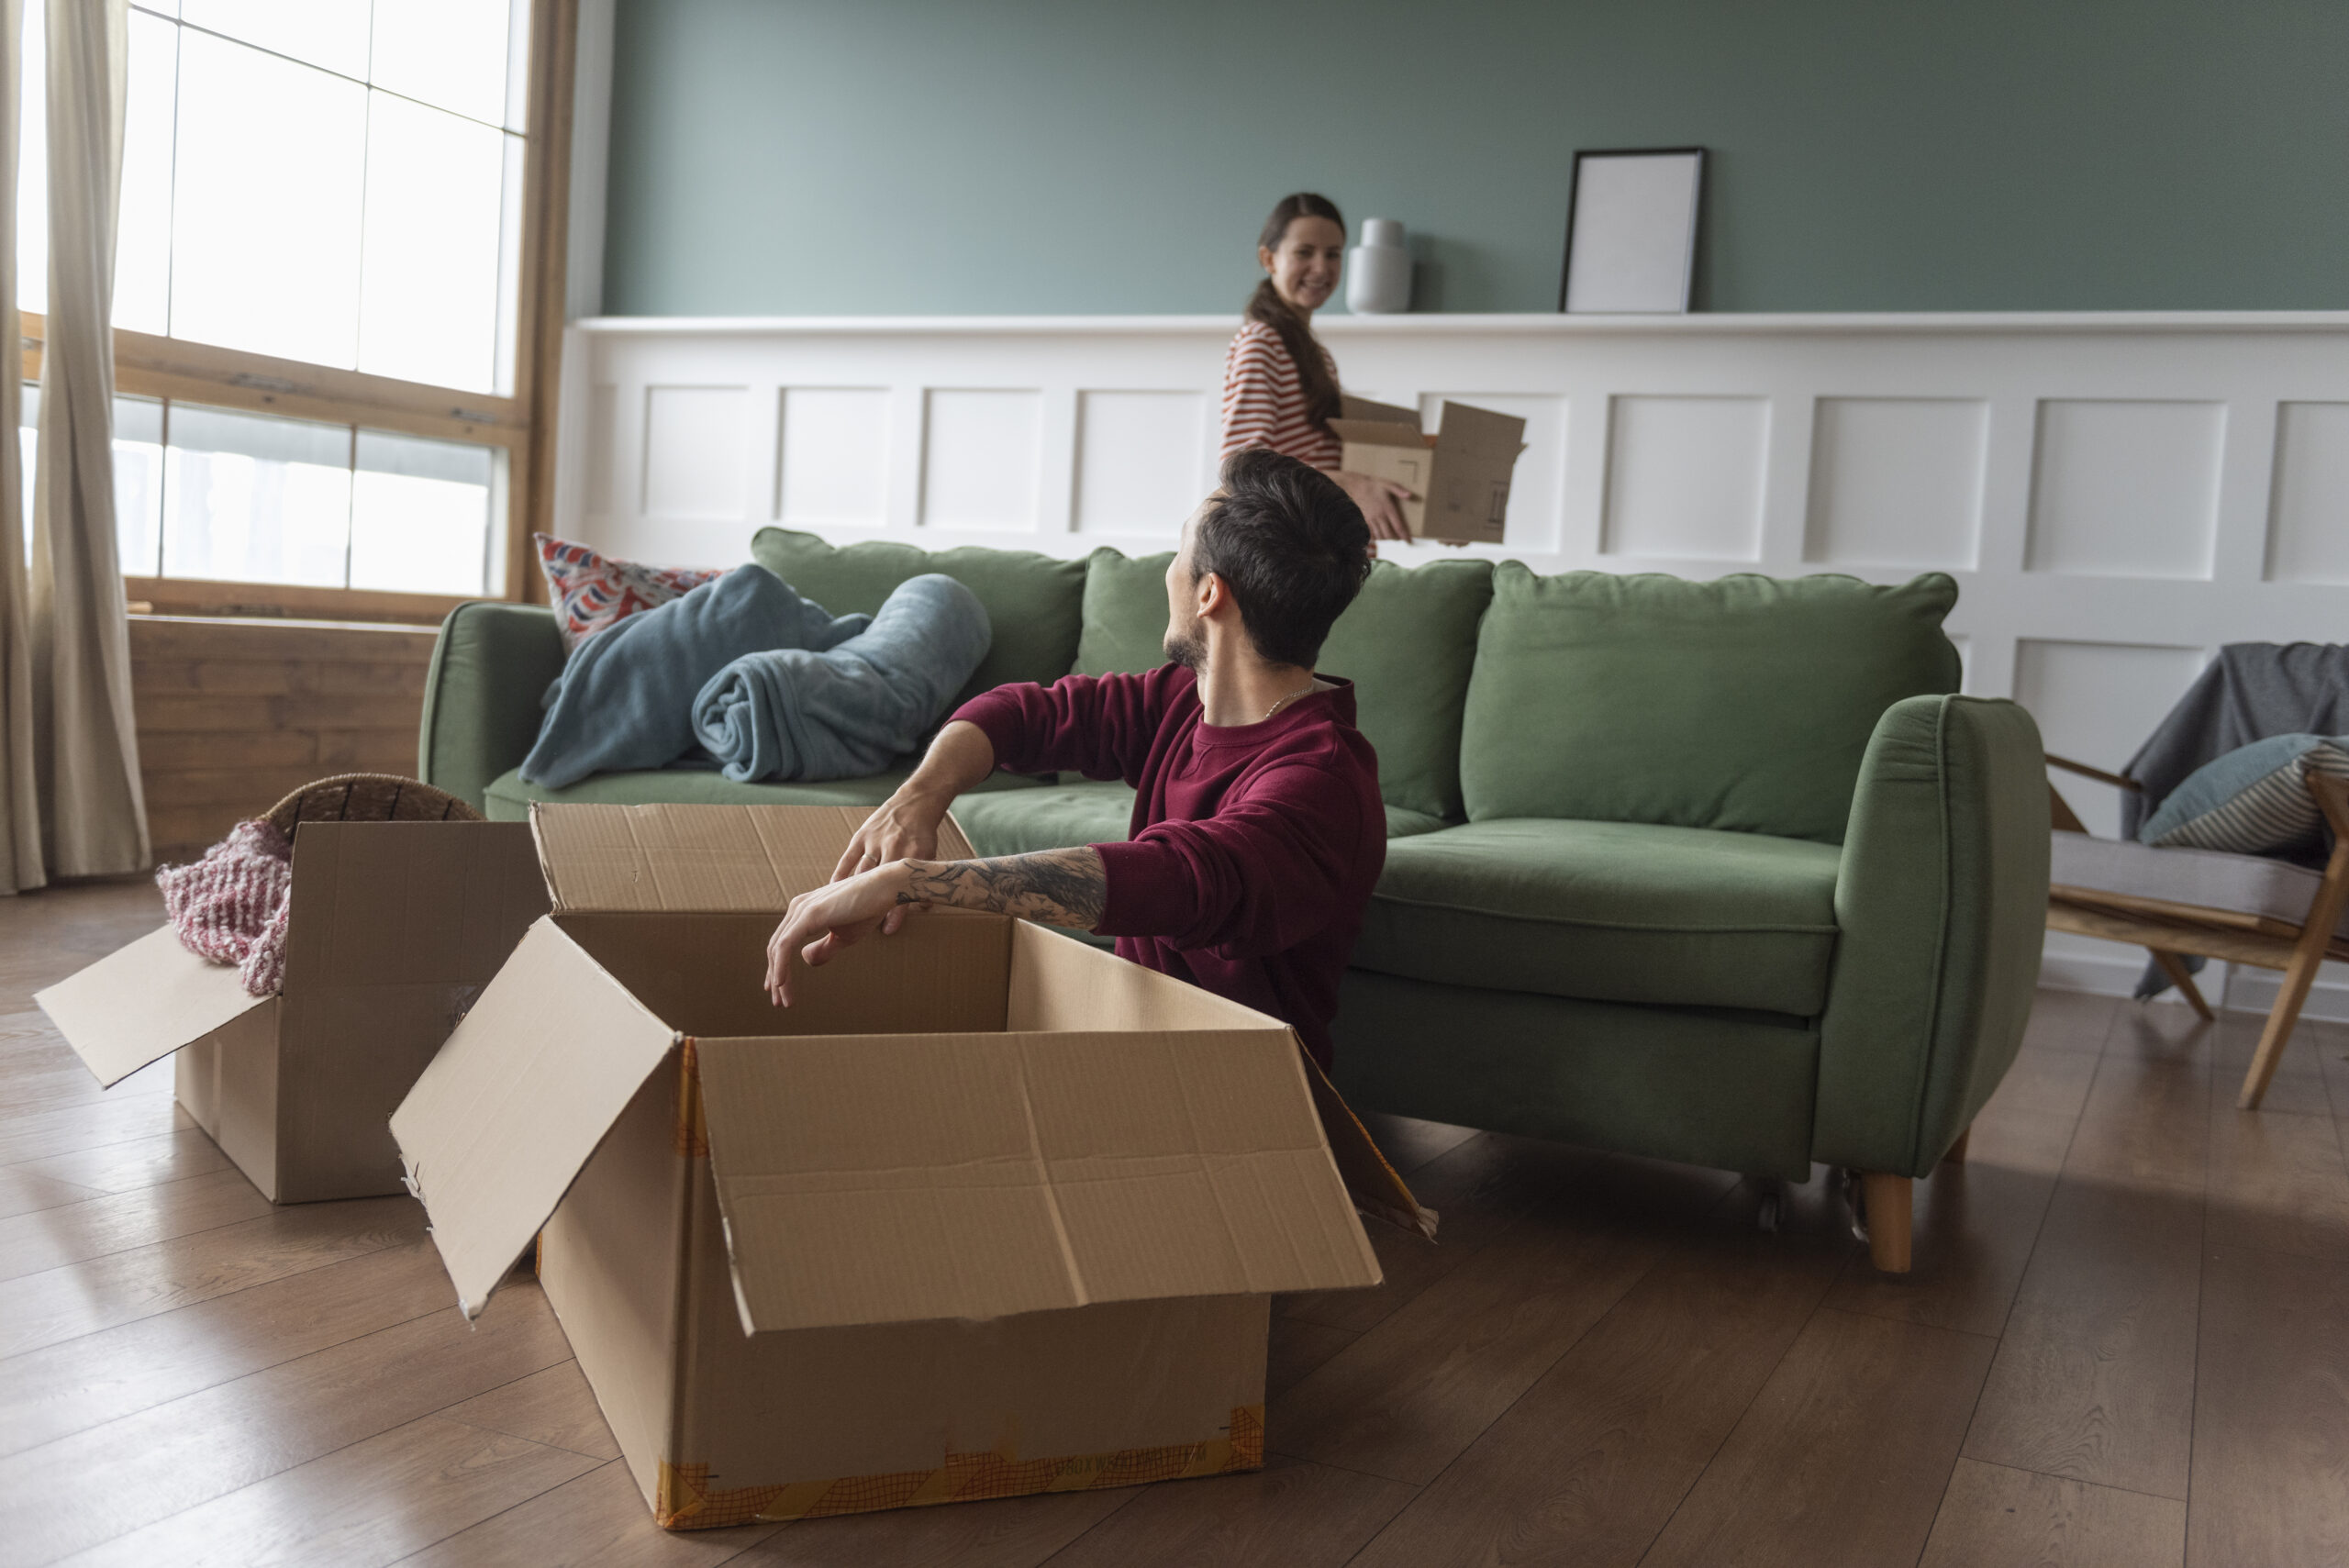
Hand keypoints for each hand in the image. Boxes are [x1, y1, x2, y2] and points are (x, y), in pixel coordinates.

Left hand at [766, 864, 908, 1006]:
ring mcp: (801, 910)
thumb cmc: (868, 910)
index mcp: (804, 911)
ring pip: (777, 949)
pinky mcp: (808, 915)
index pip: (783, 943)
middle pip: (775, 947)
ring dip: (778, 978)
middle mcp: (798, 907)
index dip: (778, 968)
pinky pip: (785, 945)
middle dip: (775, 977)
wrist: (885, 889)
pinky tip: (781, 984)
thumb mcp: (844, 936)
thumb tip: (805, 959)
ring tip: (784, 1001)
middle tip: (780, 1003)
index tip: (779, 990)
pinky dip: (781, 966)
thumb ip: (824, 948)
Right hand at [832, 791, 945, 933]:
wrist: (914, 802)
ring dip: (854, 894)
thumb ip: (923, 880)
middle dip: (871, 906)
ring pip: (862, 873)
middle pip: (879, 883)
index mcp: (913, 855)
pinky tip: (830, 892)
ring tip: (843, 914)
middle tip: (861, 928)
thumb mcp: (928, 856)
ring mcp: (875, 841)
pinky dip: (839, 876)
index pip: (903, 889)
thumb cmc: (922, 834)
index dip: (896, 912)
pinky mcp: (861, 835)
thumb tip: (924, 908)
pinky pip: (848, 859)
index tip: (888, 931)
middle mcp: (893, 848)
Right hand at [1332, 470, 1414, 541]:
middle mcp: (1380, 517)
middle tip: (1401, 544)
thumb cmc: (1374, 485)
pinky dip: (1376, 538)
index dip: (1404, 535)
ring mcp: (1372, 519)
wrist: (1357, 486)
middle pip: (1388, 534)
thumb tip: (1410, 495)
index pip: (1398, 526)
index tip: (1408, 542)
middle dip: (1395, 541)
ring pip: (1379, 536)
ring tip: (1391, 544)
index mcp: (1388, 509)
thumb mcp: (1388, 484)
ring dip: (1386, 541)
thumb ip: (1399, 490)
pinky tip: (1379, 540)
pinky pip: (1371, 533)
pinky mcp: (1366, 520)